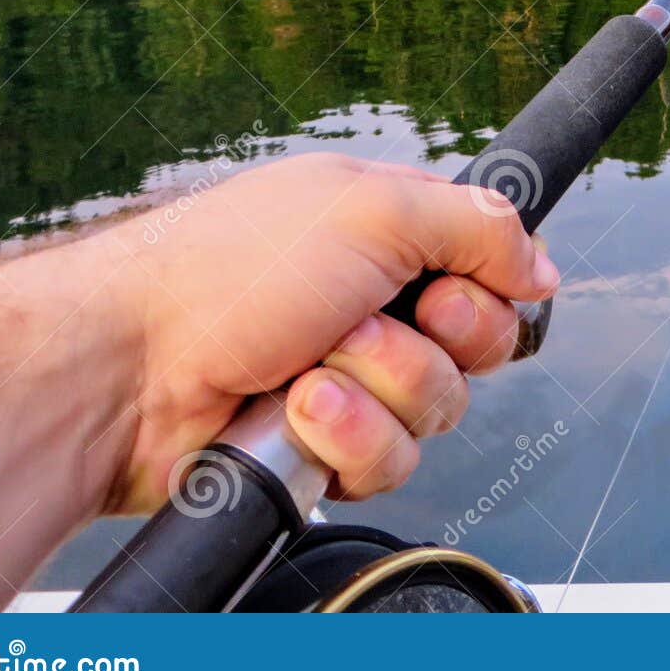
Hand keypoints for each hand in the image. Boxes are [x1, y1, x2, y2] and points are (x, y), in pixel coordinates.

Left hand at [45, 152, 558, 512]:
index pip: (489, 266)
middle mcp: (374, 302)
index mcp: (386, 232)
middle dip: (431, 344)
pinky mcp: (324, 446)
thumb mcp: (372, 208)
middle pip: (476, 346)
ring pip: (437, 411)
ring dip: (376, 392)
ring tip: (308, 371)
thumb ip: (479, 227)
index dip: (488, 289)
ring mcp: (349, 377)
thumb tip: (542, 266)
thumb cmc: (226, 270)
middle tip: (370, 322)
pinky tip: (293, 411)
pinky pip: (389, 462)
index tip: (447, 291)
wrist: (127, 368)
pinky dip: (345, 439)